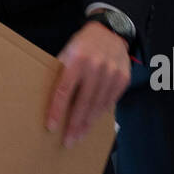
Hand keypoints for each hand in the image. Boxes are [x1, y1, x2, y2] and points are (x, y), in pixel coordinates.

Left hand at [46, 20, 131, 147]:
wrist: (110, 31)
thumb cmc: (83, 45)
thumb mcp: (67, 52)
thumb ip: (61, 73)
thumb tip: (50, 100)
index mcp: (77, 60)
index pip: (64, 91)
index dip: (57, 110)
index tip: (51, 127)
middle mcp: (96, 67)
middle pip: (83, 103)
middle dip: (74, 125)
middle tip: (68, 142)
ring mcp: (112, 73)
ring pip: (98, 106)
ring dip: (88, 124)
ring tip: (79, 136)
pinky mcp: (123, 78)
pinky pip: (110, 102)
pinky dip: (100, 113)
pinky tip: (93, 122)